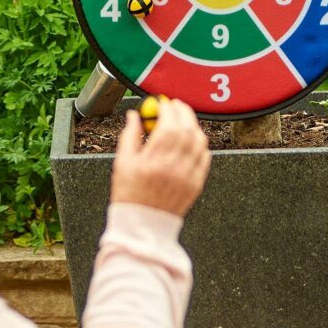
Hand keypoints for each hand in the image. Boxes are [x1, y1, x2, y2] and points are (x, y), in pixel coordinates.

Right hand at [110, 99, 210, 216]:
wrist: (143, 224)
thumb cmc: (130, 195)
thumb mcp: (122, 163)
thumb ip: (130, 136)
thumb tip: (134, 115)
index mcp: (154, 160)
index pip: (169, 124)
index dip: (167, 109)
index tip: (163, 103)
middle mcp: (174, 167)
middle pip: (187, 129)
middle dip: (183, 112)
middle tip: (176, 106)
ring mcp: (188, 176)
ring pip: (199, 141)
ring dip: (193, 126)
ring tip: (183, 123)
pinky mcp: (196, 184)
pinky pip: (205, 157)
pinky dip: (200, 145)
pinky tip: (191, 142)